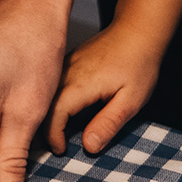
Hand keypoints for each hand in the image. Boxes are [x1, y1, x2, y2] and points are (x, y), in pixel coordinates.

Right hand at [46, 21, 162, 155]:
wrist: (138, 31)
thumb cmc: (138, 64)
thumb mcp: (131, 101)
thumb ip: (108, 123)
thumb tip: (89, 146)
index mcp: (79, 84)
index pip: (53, 116)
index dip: (53, 137)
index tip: (62, 150)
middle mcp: (66, 73)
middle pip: (43, 106)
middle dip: (44, 129)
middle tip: (56, 145)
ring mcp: (64, 65)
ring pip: (44, 95)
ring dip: (46, 114)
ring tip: (56, 132)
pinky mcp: (67, 62)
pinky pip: (51, 85)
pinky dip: (50, 101)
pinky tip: (61, 111)